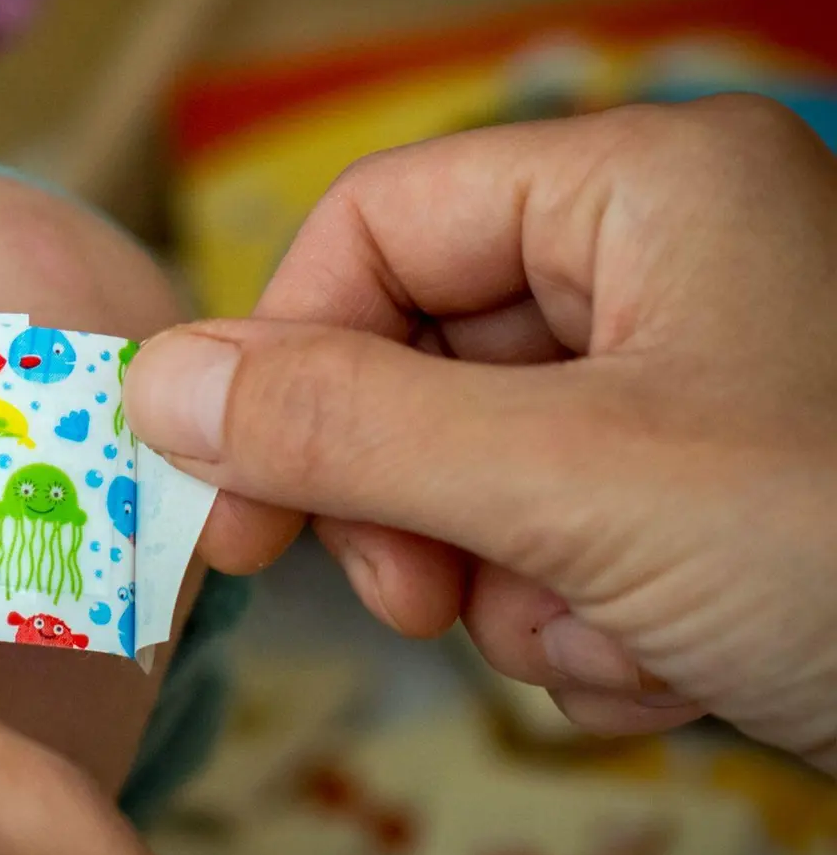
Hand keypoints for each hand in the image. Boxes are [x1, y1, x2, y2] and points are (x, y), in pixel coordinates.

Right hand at [125, 95, 836, 771]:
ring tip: (605, 639)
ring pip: (480, 469)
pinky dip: (578, 620)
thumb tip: (152, 383)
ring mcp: (685, 382)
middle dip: (417, 504)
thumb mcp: (573, 484)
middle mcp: (660, 264)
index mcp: (639, 190)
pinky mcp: (702, 489)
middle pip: (419, 358)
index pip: (375, 229)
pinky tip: (665, 664)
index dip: (283, 358)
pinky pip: (557, 535)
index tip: (228, 496)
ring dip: (510, 583)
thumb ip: (346, 428)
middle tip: (421, 599)